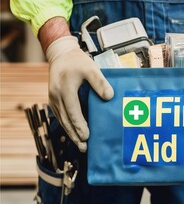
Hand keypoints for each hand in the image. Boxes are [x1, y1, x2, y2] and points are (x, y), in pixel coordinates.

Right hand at [46, 36, 113, 151]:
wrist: (61, 55)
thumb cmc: (78, 62)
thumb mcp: (91, 68)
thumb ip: (100, 82)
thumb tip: (109, 97)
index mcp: (65, 89)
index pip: (72, 111)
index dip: (79, 125)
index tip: (86, 136)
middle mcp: (56, 96)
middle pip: (66, 120)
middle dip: (75, 135)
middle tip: (84, 148)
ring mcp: (53, 99)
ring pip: (62, 120)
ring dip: (71, 134)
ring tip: (81, 145)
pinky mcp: (53, 100)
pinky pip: (60, 116)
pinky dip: (67, 126)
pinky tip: (75, 134)